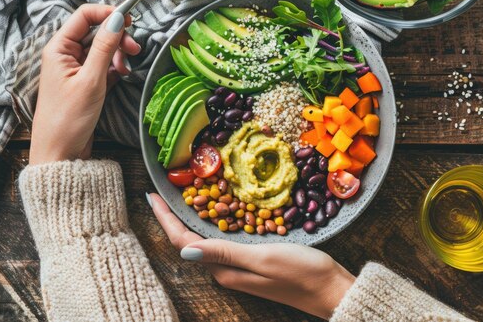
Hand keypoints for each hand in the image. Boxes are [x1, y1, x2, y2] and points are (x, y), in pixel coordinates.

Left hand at [29, 4, 140, 164]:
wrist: (60, 153)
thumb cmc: (68, 118)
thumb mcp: (91, 80)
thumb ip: (105, 47)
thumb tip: (117, 19)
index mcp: (59, 48)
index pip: (84, 16)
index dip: (107, 13)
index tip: (130, 18)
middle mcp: (66, 55)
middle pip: (96, 31)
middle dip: (117, 37)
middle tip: (135, 49)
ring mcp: (76, 69)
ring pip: (103, 49)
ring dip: (118, 54)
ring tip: (127, 69)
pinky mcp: (86, 83)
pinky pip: (104, 66)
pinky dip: (116, 68)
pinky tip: (123, 75)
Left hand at [148, 194, 355, 319]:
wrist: (331, 291)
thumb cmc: (302, 273)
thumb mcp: (262, 258)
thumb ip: (225, 253)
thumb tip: (185, 250)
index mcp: (225, 269)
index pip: (184, 241)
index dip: (165, 218)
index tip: (151, 195)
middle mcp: (226, 270)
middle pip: (189, 240)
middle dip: (172, 217)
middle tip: (161, 192)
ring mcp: (239, 267)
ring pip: (204, 240)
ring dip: (189, 219)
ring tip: (179, 196)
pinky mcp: (251, 262)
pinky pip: (222, 241)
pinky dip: (211, 223)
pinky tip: (214, 209)